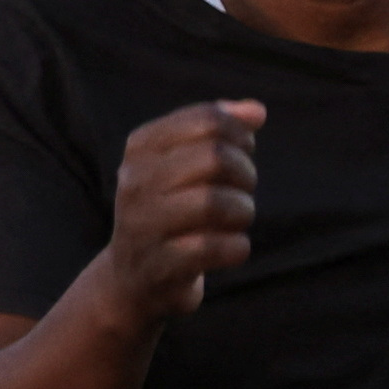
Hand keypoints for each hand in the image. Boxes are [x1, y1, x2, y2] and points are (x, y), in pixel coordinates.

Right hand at [100, 99, 261, 325]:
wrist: (132, 277)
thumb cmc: (169, 209)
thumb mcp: (182, 162)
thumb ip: (217, 129)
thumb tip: (257, 111)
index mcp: (141, 147)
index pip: (207, 120)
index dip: (240, 135)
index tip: (242, 153)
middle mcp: (135, 181)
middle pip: (215, 158)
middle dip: (245, 174)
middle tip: (242, 190)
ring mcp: (142, 224)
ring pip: (214, 203)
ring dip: (242, 211)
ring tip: (237, 219)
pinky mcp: (158, 264)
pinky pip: (213, 248)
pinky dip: (236, 248)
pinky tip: (231, 248)